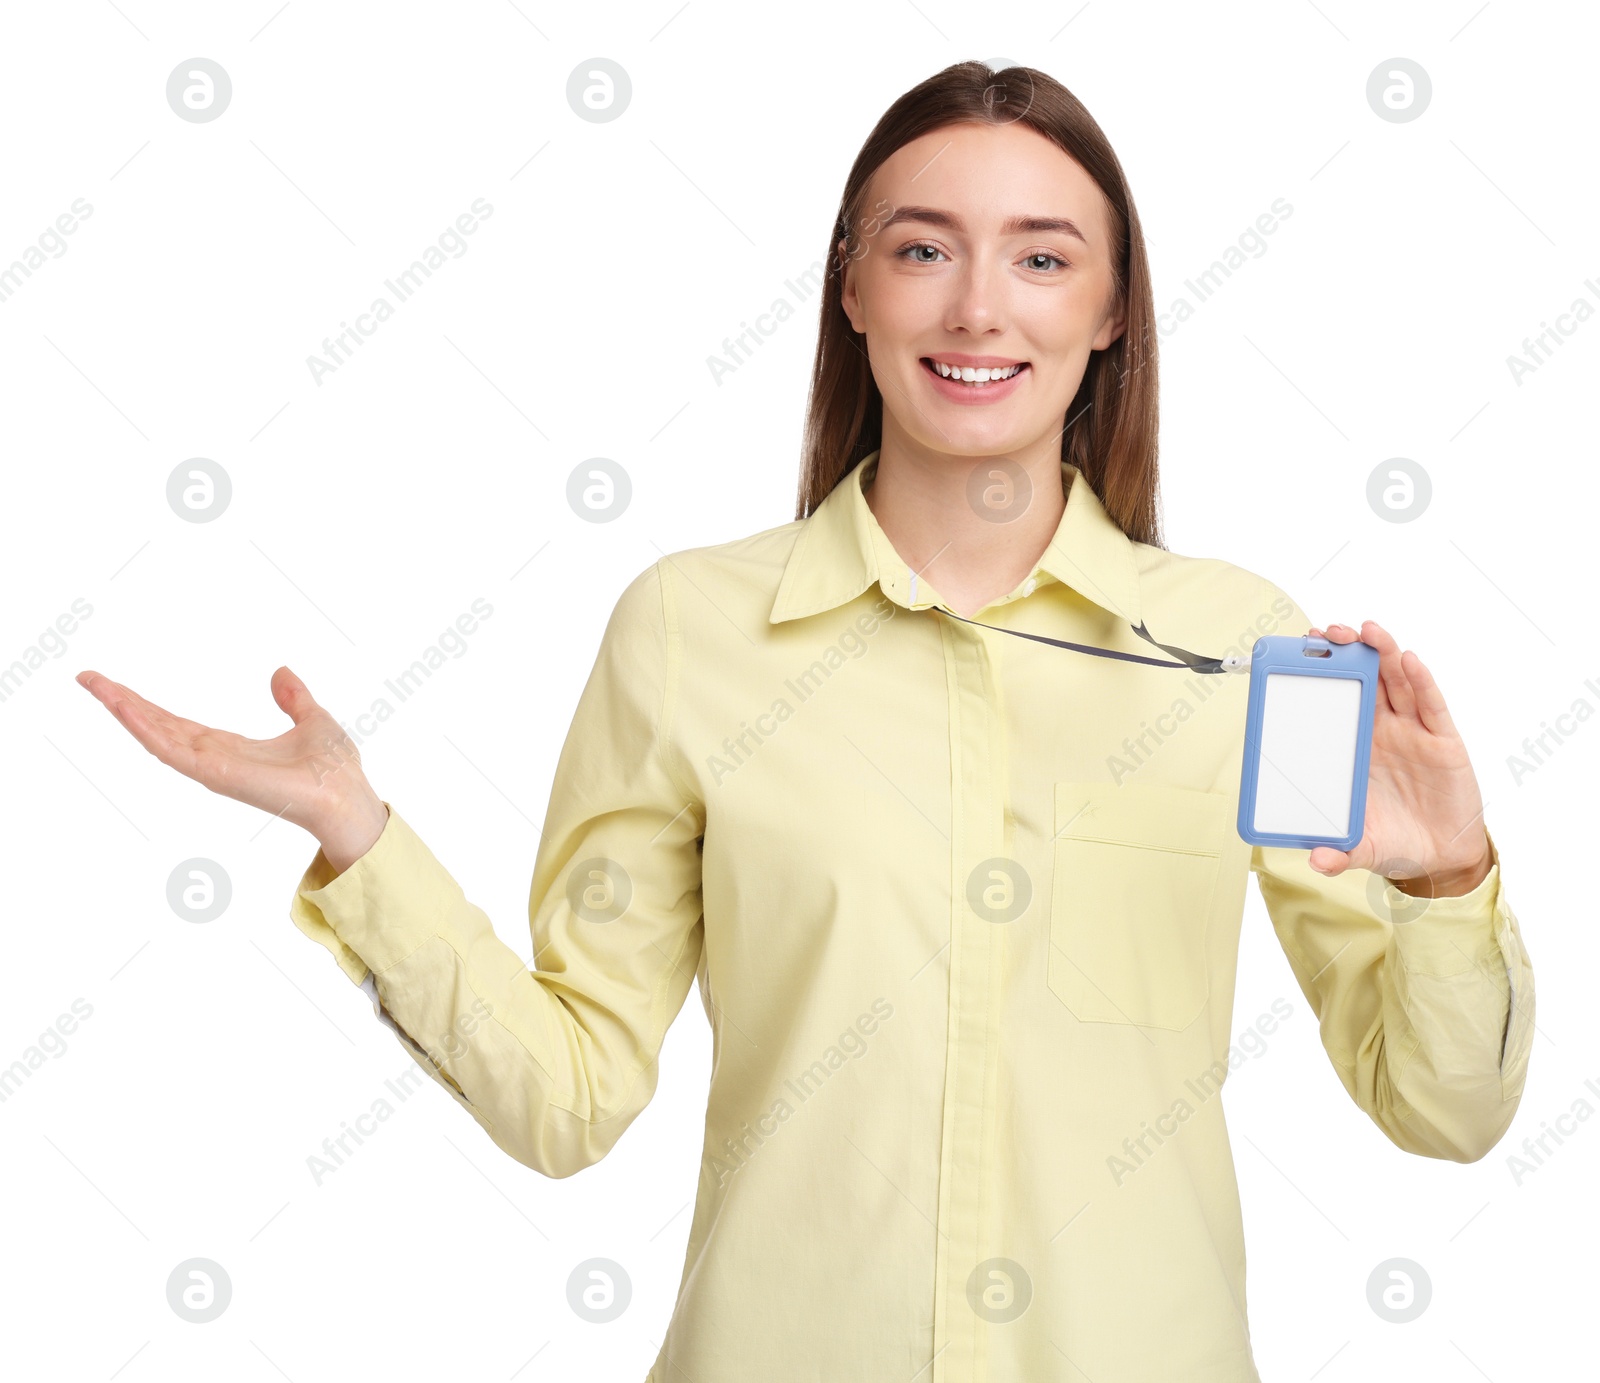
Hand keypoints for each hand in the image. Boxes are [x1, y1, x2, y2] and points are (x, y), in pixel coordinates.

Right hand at [75, 665, 389, 869]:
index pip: (176, 723)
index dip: (146, 705)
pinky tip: (123, 707)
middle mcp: (213, 759)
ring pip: (156, 736)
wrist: (348, 795)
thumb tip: (281, 672)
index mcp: (229, 747)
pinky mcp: (216, 776)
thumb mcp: (311, 718)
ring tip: (94, 684)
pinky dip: (146, 729)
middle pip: (157, 727)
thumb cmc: (335, 767)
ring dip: (124, 710)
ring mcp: (211, 769)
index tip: (117, 686)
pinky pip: (172, 751)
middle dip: (122, 703)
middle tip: (87, 678)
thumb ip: (294, 698)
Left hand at [1303, 621, 1491, 897]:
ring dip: (1381, 653)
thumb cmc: (1395, 840)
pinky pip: (1430, 704)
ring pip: (1395, 682)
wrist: (1442, 858)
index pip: (1333, 700)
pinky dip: (1420, 680)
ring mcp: (1412, 732)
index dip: (1320, 674)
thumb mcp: (1362, 848)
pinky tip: (1409, 660)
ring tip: (1366, 631)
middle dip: (1346, 652)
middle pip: (1364, 679)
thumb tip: (1316, 861)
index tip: (1299, 651)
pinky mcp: (1442, 740)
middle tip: (1326, 633)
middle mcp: (1381, 731)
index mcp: (1354, 746)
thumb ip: (1339, 852)